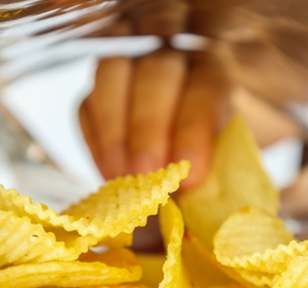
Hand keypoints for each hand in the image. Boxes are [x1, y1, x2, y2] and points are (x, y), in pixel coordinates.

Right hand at [79, 48, 229, 188]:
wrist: (187, 150)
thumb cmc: (208, 158)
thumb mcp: (220, 166)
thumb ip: (209, 180)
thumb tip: (185, 207)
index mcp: (214, 73)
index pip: (204, 89)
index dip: (193, 133)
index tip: (189, 178)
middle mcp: (173, 59)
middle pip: (156, 72)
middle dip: (148, 128)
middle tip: (145, 176)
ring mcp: (131, 68)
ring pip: (112, 75)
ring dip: (114, 130)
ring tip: (121, 178)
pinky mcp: (98, 91)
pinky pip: (87, 105)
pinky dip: (94, 141)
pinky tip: (108, 174)